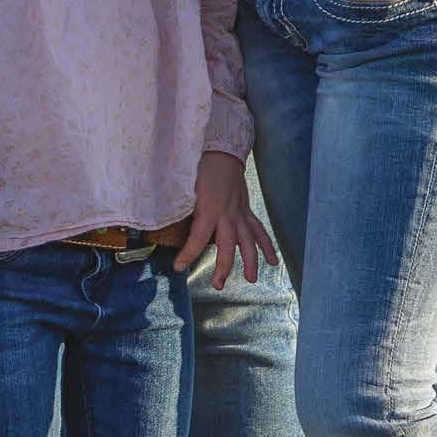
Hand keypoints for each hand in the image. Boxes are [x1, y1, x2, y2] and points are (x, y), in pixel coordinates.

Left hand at [177, 150, 278, 284]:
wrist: (221, 151)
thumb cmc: (200, 168)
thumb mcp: (185, 186)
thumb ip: (179, 206)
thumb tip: (164, 225)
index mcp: (209, 208)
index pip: (198, 237)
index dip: (188, 254)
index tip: (178, 267)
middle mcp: (228, 213)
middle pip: (228, 244)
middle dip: (224, 266)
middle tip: (218, 285)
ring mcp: (240, 212)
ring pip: (248, 240)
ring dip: (250, 260)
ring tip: (250, 279)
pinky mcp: (246, 210)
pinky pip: (258, 229)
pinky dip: (266, 245)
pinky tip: (272, 261)